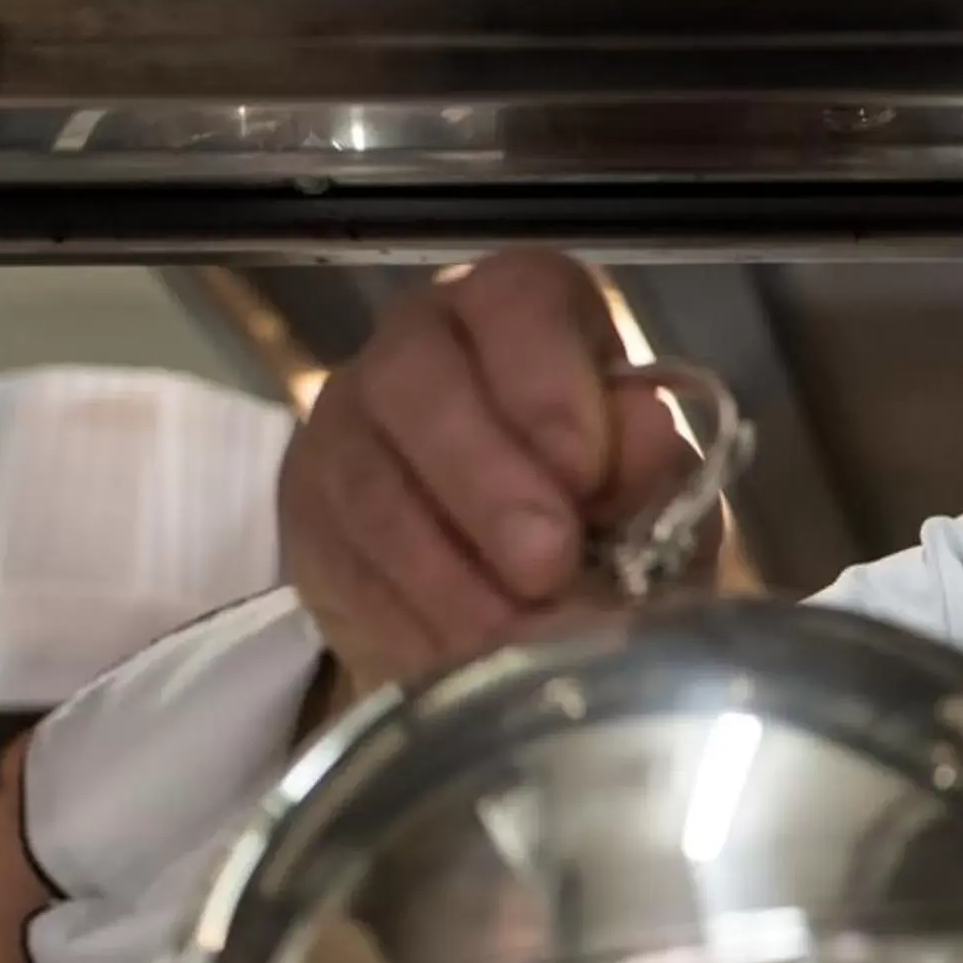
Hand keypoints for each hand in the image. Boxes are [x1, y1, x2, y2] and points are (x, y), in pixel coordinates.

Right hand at [279, 247, 706, 699]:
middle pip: (419, 382)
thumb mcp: (655, 494)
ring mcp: (349, 419)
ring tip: (514, 638)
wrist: (526, 589)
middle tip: (548, 567)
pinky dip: (405, 618)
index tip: (588, 474)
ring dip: (447, 572)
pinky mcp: (308, 503)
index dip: (548, 386)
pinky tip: (458, 660)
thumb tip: (645, 434)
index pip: (520, 302)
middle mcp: (423, 343)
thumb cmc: (607, 515)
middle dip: (486, 484)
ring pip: (370, 480)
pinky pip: (341, 556)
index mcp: (524, 312)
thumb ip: (654, 465)